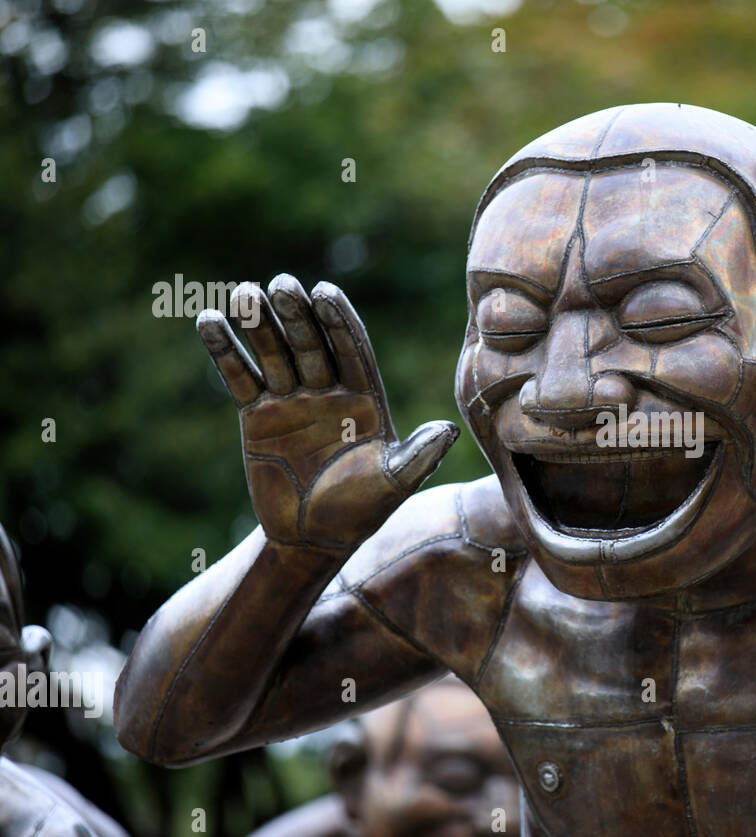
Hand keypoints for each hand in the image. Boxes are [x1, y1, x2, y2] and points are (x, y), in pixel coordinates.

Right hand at [197, 276, 457, 549]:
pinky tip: (208, 320)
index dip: (340, 321)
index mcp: (366, 398)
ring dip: (260, 323)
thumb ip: (418, 455)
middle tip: (283, 283)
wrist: (313, 537)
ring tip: (245, 293)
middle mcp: (329, 391)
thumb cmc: (362, 510)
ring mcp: (292, 399)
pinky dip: (225, 350)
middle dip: (298, 315)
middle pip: (312, 344)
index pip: (352, 350)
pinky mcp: (258, 414)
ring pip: (276, 352)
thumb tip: (450, 431)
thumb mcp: (395, 484)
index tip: (325, 292)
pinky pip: (240, 377)